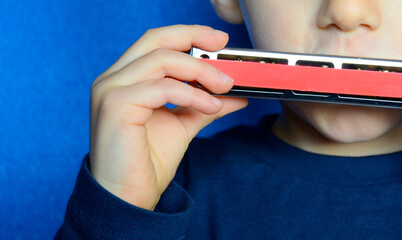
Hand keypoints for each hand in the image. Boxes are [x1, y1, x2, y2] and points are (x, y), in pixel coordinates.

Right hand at [89, 25, 247, 209]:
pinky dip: (193, 95)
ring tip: (226, 87)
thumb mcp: (184, 124)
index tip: (219, 40)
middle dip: (194, 38)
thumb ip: (205, 105)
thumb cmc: (147, 162)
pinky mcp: (116, 106)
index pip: (156, 41)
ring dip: (201, 72)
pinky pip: (164, 88)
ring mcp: (110, 90)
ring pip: (162, 60)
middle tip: (225, 48)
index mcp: (124, 78)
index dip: (188, 34)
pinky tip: (211, 107)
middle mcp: (112, 78)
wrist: (128, 197)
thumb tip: (236, 94)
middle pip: (156, 40)